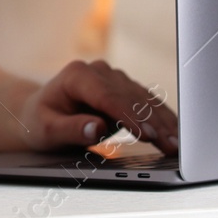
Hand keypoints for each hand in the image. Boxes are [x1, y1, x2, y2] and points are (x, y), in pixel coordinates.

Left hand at [17, 59, 178, 153]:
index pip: (108, 96)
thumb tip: (96, 127)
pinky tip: (175, 134)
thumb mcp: (47, 130)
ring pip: (144, 99)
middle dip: (153, 123)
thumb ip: (71, 129)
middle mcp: (98, 71)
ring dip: (163, 122)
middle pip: (131, 97)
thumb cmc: (40, 121)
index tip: (147, 135)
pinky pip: (147, 103)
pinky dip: (162, 119)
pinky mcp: (124, 89)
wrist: (40, 113)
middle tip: (171, 146)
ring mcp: (113, 78)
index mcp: (77, 75)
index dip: (129, 116)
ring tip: (177, 145)